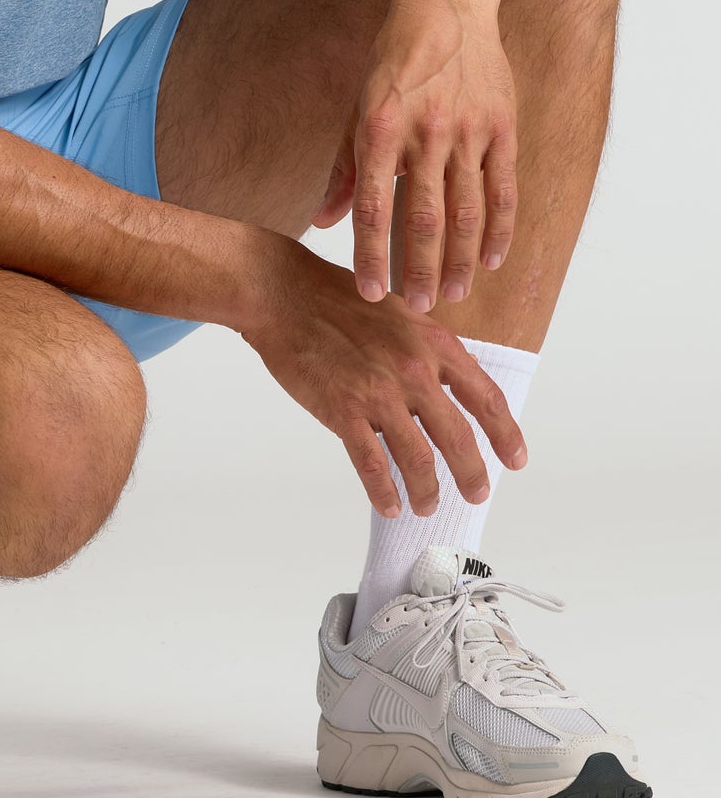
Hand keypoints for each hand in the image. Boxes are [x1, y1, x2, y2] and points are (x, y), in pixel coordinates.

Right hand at [239, 236, 526, 514]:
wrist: (284, 293)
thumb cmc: (336, 299)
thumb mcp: (400, 314)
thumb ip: (427, 350)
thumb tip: (447, 387)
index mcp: (434, 343)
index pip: (486, 398)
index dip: (505, 435)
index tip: (514, 460)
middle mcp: (414, 370)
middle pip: (458, 437)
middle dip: (472, 474)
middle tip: (477, 494)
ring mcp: (379, 392)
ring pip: (418, 459)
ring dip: (428, 490)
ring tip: (427, 505)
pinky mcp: (343, 410)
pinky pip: (372, 464)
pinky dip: (384, 491)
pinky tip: (389, 504)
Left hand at [312, 0, 518, 308]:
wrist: (447, 1)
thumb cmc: (394, 56)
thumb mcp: (357, 105)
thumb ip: (344, 167)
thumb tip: (324, 221)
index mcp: (380, 128)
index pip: (372, 206)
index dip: (371, 254)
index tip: (369, 292)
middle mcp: (424, 133)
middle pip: (424, 218)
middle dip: (419, 269)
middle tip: (416, 308)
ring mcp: (468, 130)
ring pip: (467, 211)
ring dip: (460, 259)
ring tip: (452, 294)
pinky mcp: (502, 126)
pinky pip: (504, 188)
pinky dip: (499, 228)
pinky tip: (490, 259)